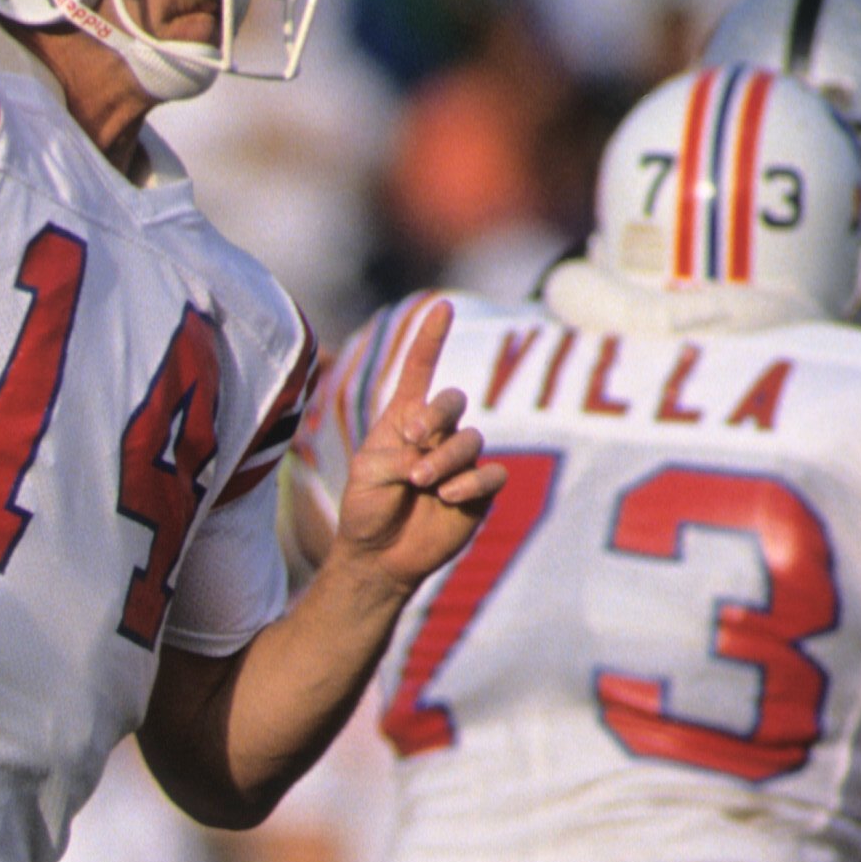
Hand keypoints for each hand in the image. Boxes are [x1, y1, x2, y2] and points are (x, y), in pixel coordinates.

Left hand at [331, 298, 500, 596]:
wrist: (378, 555)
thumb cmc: (367, 507)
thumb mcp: (370, 472)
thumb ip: (401, 451)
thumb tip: (434, 452)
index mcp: (405, 419)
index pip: (421, 370)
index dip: (432, 338)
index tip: (442, 306)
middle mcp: (437, 434)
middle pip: (454, 400)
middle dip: (437, 414)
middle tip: (411, 441)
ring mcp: (461, 462)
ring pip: (472, 440)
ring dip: (444, 458)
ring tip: (420, 482)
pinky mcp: (480, 492)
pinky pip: (493, 474)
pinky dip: (471, 482)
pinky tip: (448, 496)